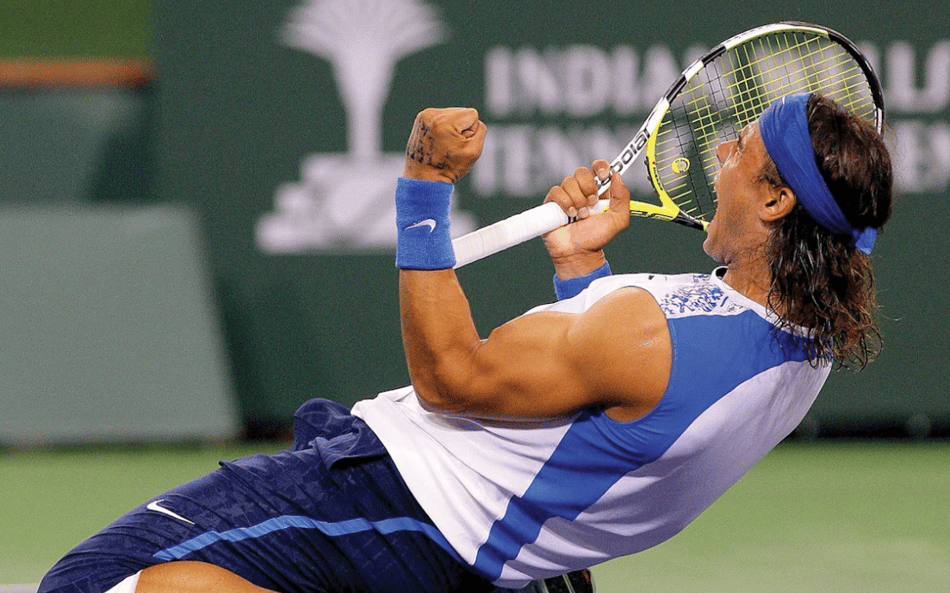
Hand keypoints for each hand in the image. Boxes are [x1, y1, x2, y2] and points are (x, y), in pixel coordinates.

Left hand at [404, 108, 486, 182]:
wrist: (424, 178)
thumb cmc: (449, 168)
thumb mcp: (474, 151)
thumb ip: (480, 129)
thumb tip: (473, 120)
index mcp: (443, 121)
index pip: (472, 115)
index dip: (471, 132)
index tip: (458, 146)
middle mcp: (431, 115)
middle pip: (462, 112)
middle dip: (461, 129)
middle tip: (450, 147)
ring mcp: (423, 116)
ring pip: (453, 114)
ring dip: (452, 128)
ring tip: (443, 145)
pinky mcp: (421, 119)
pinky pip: (442, 117)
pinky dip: (443, 128)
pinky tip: (437, 142)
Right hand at [542, 160, 629, 276]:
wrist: (579, 253)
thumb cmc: (596, 238)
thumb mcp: (618, 220)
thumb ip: (622, 198)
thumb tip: (617, 176)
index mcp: (598, 190)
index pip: (598, 167)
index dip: (600, 166)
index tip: (604, 175)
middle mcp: (582, 190)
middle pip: (582, 171)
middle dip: (588, 186)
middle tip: (592, 203)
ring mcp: (566, 195)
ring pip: (569, 182)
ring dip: (578, 200)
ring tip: (581, 215)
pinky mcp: (552, 203)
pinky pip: (556, 191)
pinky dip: (565, 203)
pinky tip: (569, 215)